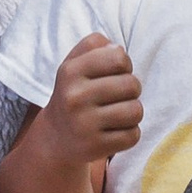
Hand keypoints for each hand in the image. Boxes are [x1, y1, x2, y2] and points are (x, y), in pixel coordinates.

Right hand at [45, 32, 142, 166]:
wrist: (56, 139)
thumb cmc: (74, 93)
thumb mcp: (74, 63)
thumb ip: (94, 44)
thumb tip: (117, 48)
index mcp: (70, 71)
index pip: (118, 57)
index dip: (124, 64)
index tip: (115, 73)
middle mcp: (75, 97)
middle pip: (132, 84)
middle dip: (131, 89)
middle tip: (117, 96)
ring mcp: (84, 124)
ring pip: (136, 111)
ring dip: (132, 112)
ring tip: (118, 113)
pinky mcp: (95, 147)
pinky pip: (133, 135)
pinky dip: (129, 133)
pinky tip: (115, 131)